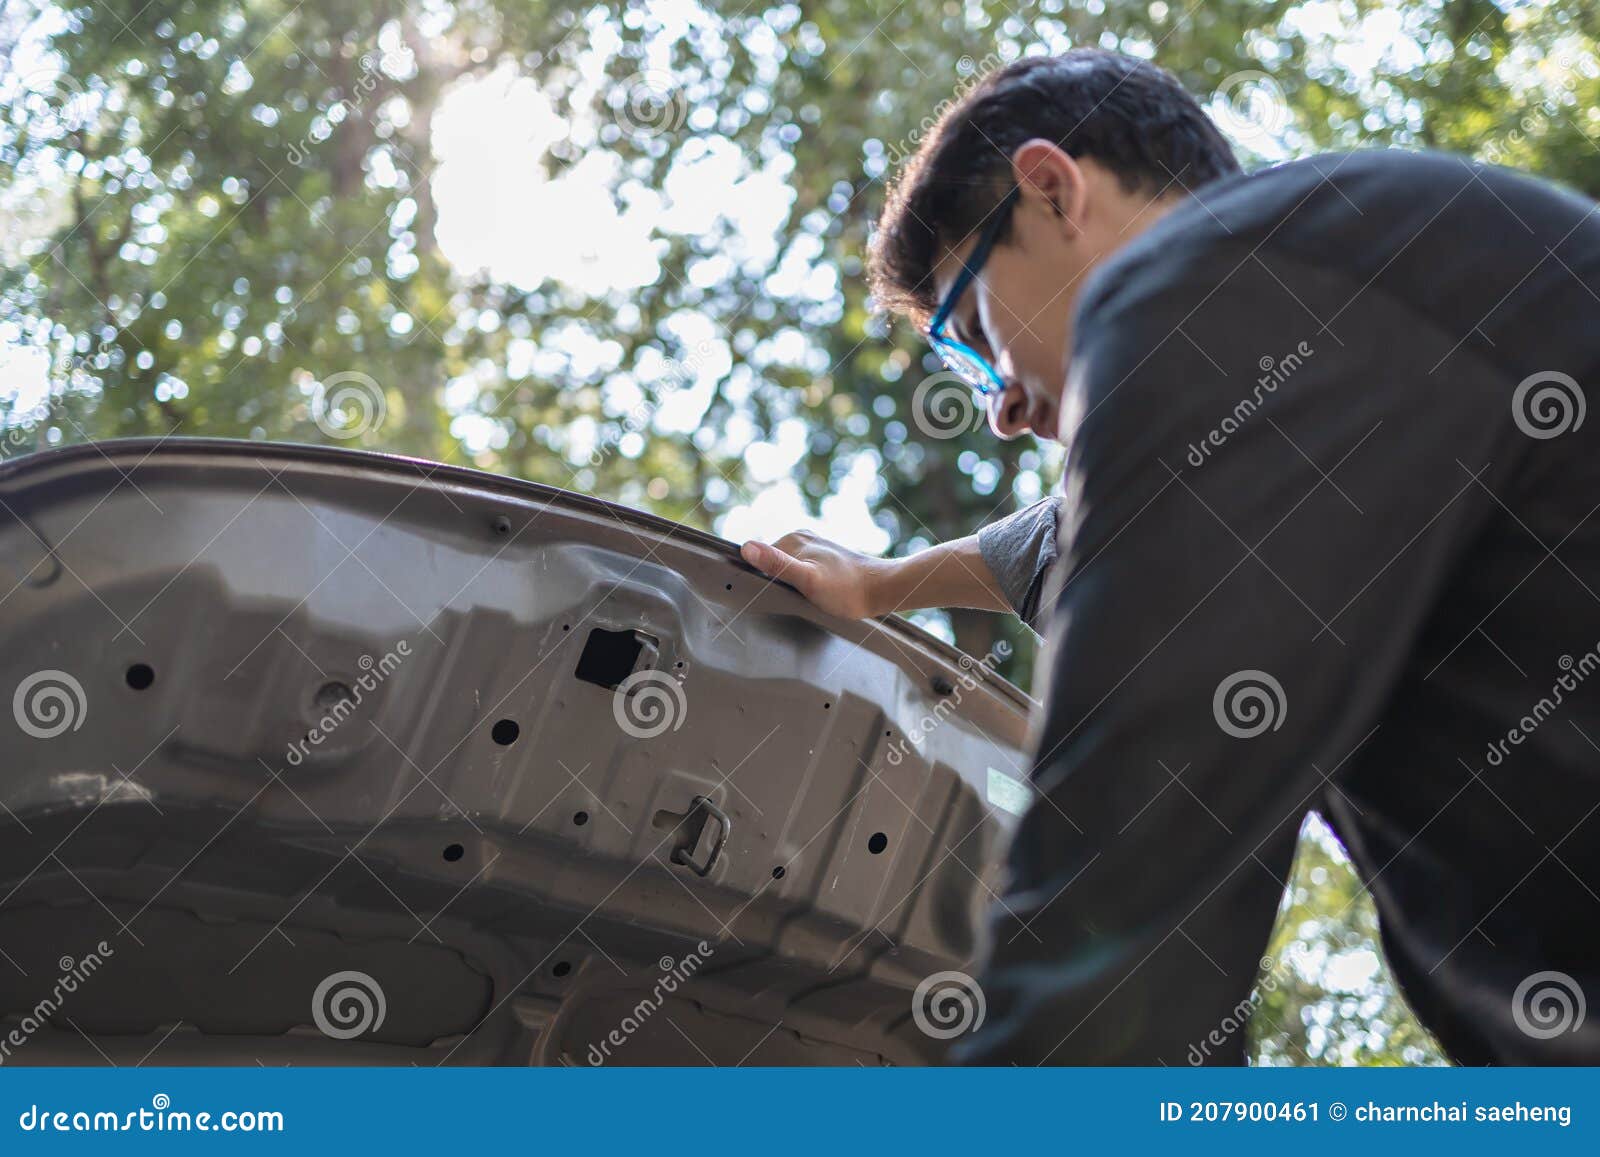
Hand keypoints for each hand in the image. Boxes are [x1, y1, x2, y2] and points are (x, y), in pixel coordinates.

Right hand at [740, 531, 889, 619]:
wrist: (882, 590)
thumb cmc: (847, 589)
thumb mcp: (808, 580)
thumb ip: (777, 564)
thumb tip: (746, 548)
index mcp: (792, 539)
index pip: (758, 560)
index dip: (759, 581)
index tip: (772, 597)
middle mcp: (801, 538)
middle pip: (772, 565)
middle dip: (774, 583)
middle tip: (791, 601)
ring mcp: (813, 549)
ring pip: (786, 570)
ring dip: (788, 586)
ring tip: (803, 600)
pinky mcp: (823, 560)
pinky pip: (800, 573)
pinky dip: (800, 585)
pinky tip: (811, 596)